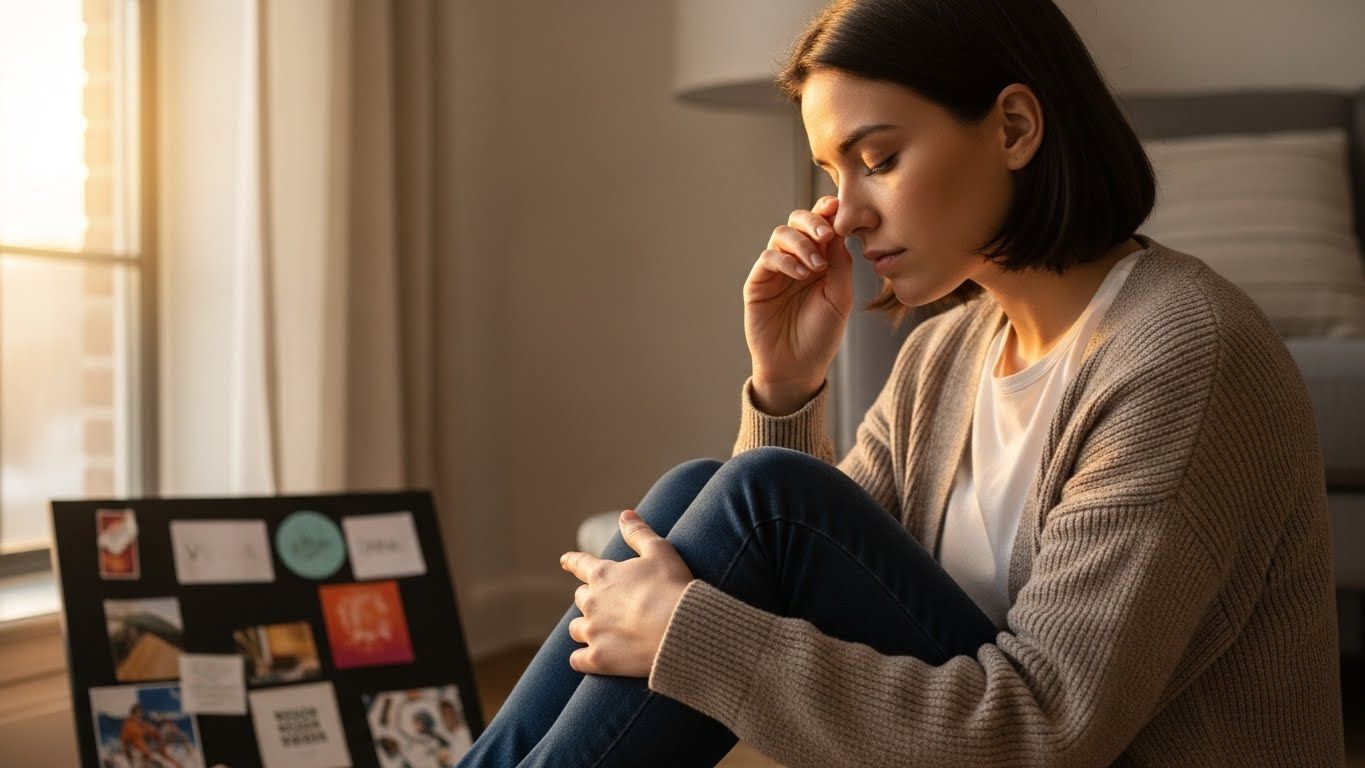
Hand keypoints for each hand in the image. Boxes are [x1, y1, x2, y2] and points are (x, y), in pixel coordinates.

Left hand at [559, 509, 693, 677]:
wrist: (680, 629)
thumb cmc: (672, 587)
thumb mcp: (660, 551)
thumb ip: (638, 532)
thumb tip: (624, 514)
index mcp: (604, 574)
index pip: (580, 564)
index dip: (572, 561)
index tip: (565, 561)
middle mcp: (592, 602)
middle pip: (580, 598)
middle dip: (590, 600)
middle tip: (606, 605)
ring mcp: (593, 632)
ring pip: (576, 629)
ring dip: (585, 629)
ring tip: (599, 633)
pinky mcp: (598, 659)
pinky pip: (578, 660)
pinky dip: (582, 659)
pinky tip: (591, 659)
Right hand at [744, 195, 853, 405]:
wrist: (797, 368)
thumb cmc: (821, 336)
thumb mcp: (840, 299)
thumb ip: (840, 264)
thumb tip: (838, 231)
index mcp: (822, 260)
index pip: (823, 225)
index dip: (829, 212)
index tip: (841, 210)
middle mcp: (798, 259)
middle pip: (799, 220)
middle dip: (813, 221)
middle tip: (826, 234)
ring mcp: (777, 270)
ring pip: (782, 234)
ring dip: (801, 243)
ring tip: (815, 266)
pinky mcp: (758, 282)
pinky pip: (768, 257)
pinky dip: (785, 260)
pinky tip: (800, 274)